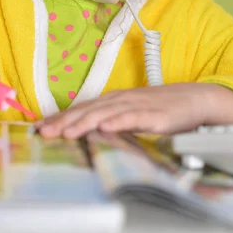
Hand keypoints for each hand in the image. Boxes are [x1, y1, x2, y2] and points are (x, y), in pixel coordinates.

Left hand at [37, 83, 232, 138]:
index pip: (80, 109)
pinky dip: (118, 122)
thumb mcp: (128, 113)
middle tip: (43, 132)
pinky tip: (105, 127)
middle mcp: (119, 100)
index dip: (59, 118)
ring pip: (104, 114)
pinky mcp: (153, 115)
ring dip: (84, 122)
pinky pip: (133, 118)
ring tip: (66, 133)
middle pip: (87, 110)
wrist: (192, 99)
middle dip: (63, 122)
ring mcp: (135, 106)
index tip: (39, 128)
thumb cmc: (158, 109)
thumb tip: (82, 131)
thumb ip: (108, 120)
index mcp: (111, 101)